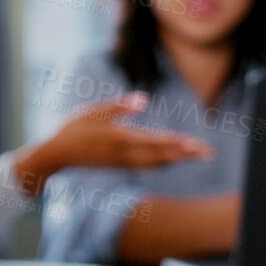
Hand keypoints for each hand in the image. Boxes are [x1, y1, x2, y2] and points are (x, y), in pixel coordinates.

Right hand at [16, 93, 214, 189]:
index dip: (175, 143)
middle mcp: (123, 153)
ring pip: (157, 163)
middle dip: (186, 154)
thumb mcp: (92, 111)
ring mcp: (123, 162)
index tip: (194, 143)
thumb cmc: (72, 129)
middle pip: (161, 156)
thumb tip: (144, 100)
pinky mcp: (121, 165)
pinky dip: (165, 162)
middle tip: (208, 152)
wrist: (57, 155)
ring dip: (179, 159)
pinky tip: (175, 158)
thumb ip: (119, 107)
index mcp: (117, 138)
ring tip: (198, 154)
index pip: (152, 141)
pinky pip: (149, 165)